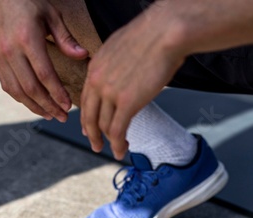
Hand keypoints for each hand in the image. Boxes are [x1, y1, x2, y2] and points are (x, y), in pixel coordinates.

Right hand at [0, 0, 87, 120]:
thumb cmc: (30, 2)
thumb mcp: (52, 15)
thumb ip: (66, 38)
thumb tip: (83, 56)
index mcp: (27, 39)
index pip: (44, 75)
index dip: (57, 94)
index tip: (68, 106)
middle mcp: (10, 50)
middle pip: (31, 88)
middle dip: (48, 106)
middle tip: (63, 117)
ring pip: (18, 92)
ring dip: (35, 107)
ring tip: (50, 116)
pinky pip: (8, 87)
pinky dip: (22, 99)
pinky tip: (35, 105)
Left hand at [80, 6, 184, 158]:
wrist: (166, 31)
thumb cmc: (153, 35)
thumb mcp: (121, 48)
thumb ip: (114, 65)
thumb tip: (120, 76)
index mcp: (95, 67)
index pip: (86, 99)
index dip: (86, 117)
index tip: (88, 128)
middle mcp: (98, 81)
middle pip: (89, 116)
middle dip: (92, 134)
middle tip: (95, 145)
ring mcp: (110, 93)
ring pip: (104, 126)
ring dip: (109, 142)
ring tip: (117, 149)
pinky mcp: (126, 103)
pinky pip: (117, 131)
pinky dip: (118, 145)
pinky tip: (121, 151)